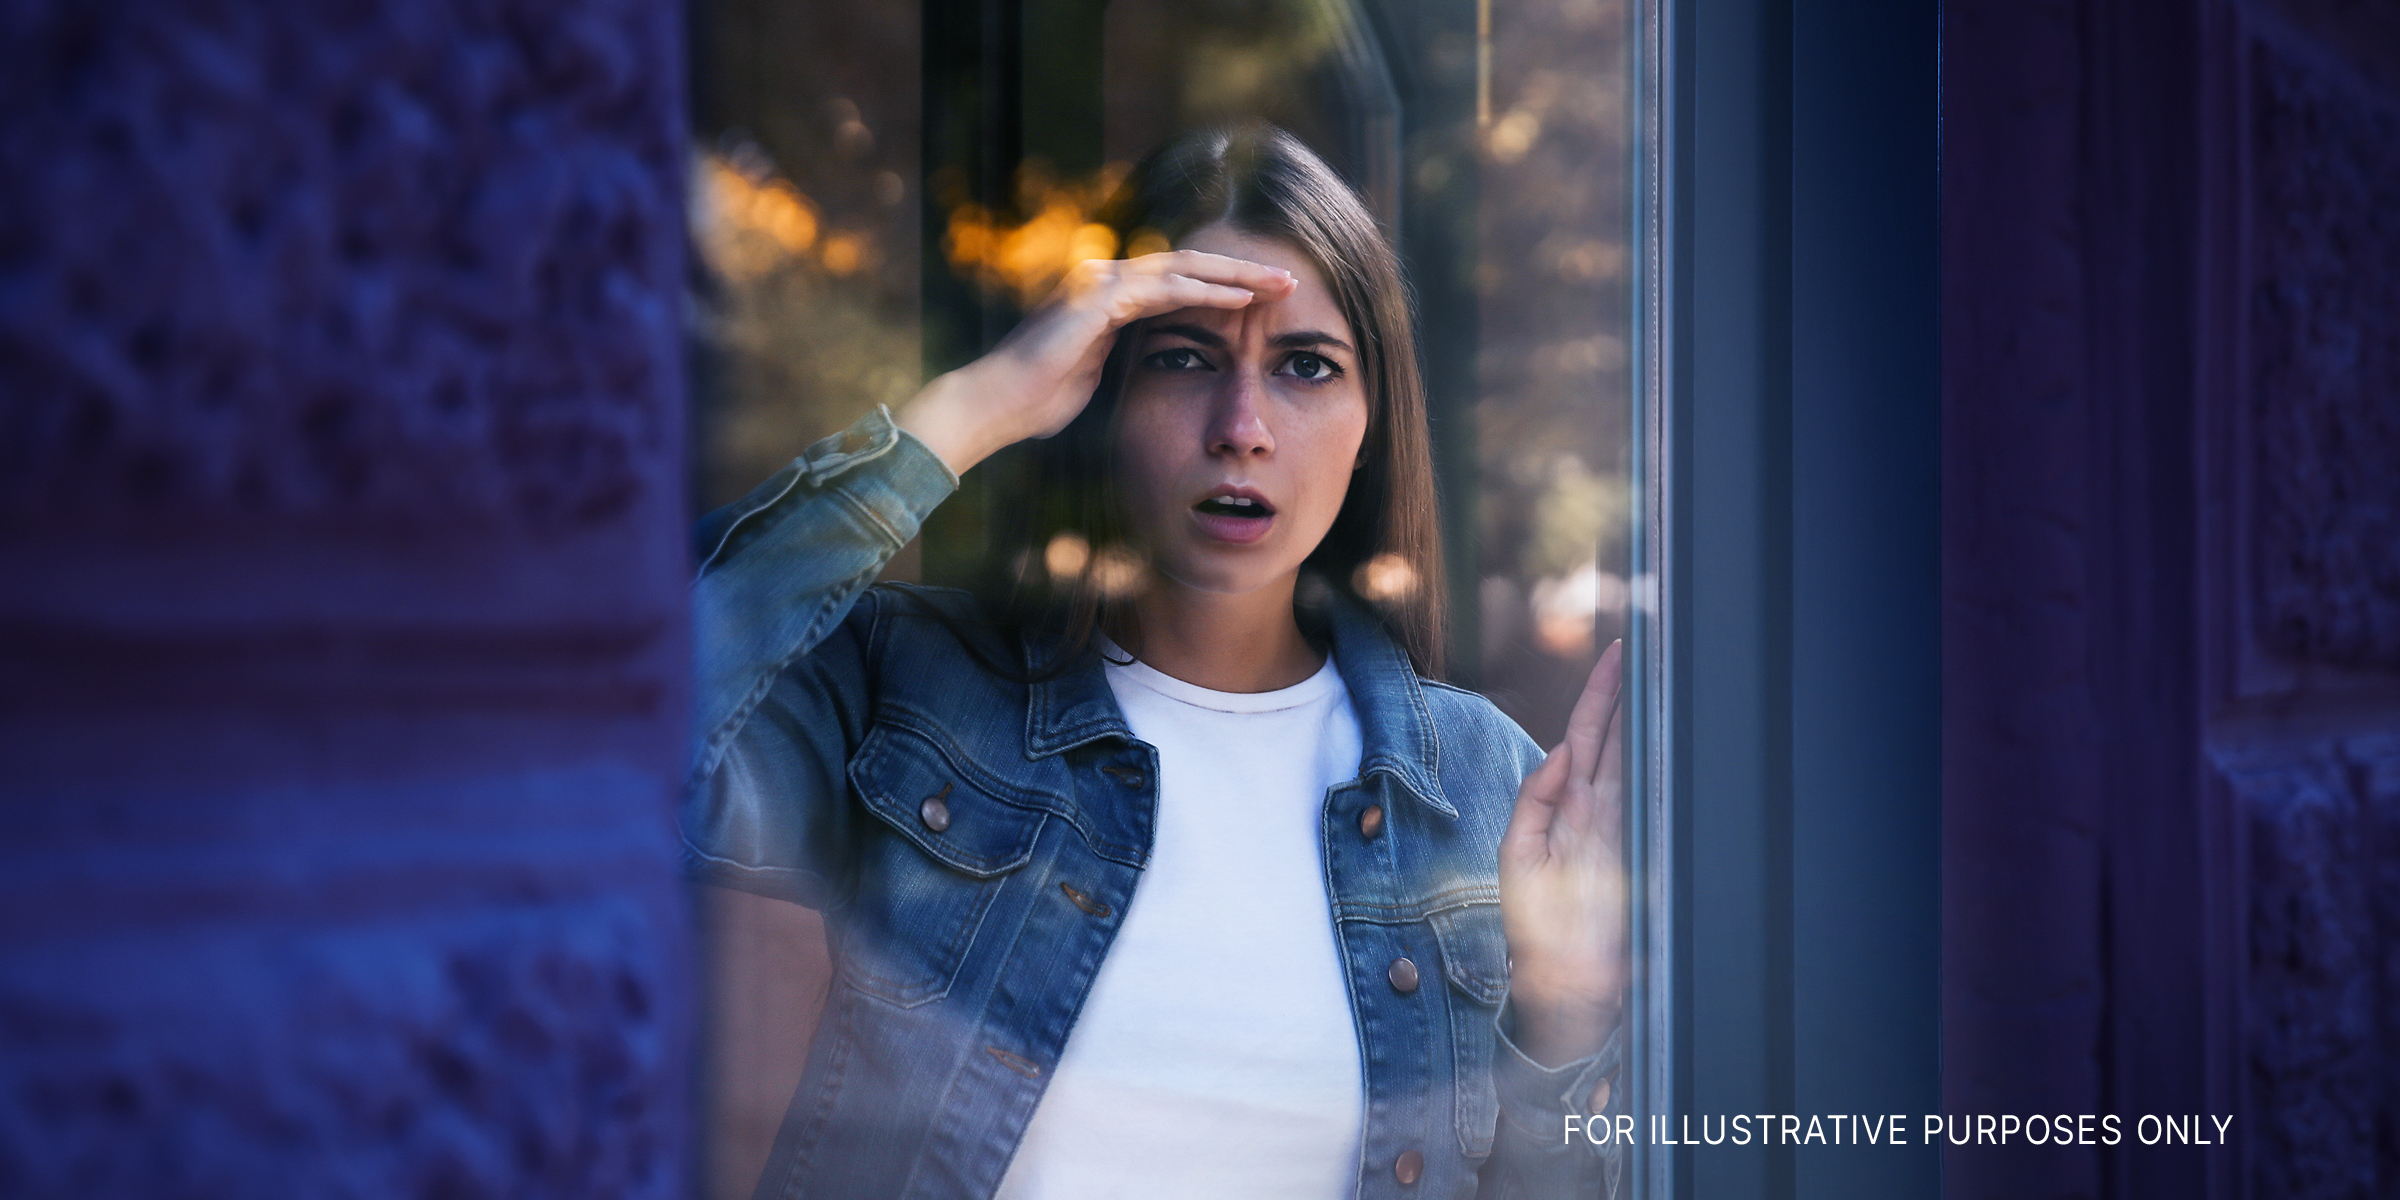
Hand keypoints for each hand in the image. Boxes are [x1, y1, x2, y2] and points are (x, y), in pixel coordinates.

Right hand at [895, 249, 1296, 475]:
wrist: (994, 406)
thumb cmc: (1037, 402)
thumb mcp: (1095, 377)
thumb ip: (1121, 359)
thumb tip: (1151, 366)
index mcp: (1109, 297)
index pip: (1178, 282)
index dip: (1224, 286)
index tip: (1268, 298)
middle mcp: (1106, 279)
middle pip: (1188, 265)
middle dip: (1242, 270)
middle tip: (1290, 279)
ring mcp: (1101, 283)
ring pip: (1183, 267)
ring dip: (1237, 274)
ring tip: (1280, 283)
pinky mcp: (1098, 298)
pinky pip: (1164, 289)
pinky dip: (1207, 291)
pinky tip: (1242, 298)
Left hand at [1498, 638, 1630, 1066]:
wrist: (1568, 986)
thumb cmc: (1538, 931)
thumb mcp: (1520, 859)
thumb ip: (1535, 801)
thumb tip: (1557, 753)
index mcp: (1563, 807)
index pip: (1583, 737)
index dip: (1599, 696)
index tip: (1615, 656)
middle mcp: (1598, 811)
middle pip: (1617, 738)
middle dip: (1630, 693)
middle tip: (1646, 649)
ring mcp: (1626, 829)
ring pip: (1640, 761)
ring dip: (1650, 720)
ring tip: (1663, 677)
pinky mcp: (1647, 850)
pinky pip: (1659, 798)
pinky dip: (1667, 766)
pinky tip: (1676, 737)